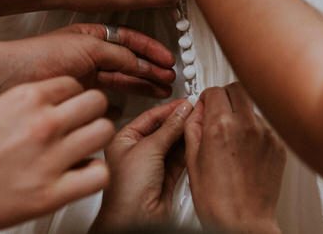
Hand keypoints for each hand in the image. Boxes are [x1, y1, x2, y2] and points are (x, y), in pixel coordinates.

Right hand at [0, 77, 114, 232]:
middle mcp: (43, 122)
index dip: (72, 98)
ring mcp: (50, 156)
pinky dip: (95, 174)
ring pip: (103, 132)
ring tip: (83, 151)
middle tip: (82, 128)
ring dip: (96, 141)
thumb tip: (36, 110)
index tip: (69, 109)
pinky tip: (79, 177)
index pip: (72, 84)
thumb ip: (17, 109)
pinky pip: (98, 174)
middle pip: (96, 102)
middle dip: (90, 114)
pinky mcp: (51, 193)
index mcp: (24, 98)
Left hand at [8, 23, 176, 98]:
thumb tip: (140, 63)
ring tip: (160, 91)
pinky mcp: (77, 96)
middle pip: (129, 62)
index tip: (167, 59)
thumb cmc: (41, 55)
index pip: (129, 40)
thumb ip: (118, 55)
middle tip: (169, 78)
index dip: (151, 49)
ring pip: (121, 80)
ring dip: (142, 84)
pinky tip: (126, 110)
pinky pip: (105, 99)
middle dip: (151, 69)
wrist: (10, 78)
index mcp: (92, 37)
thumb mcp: (88, 48)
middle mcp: (89, 55)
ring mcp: (84, 76)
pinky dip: (118, 104)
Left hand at [92, 99, 192, 230]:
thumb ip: (169, 128)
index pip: (149, 117)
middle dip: (179, 120)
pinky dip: (189, 149)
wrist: (135, 220)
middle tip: (195, 110)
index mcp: (123, 140)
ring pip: (172, 143)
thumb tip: (182, 111)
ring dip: (185, 133)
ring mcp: (152, 166)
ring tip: (199, 121)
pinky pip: (179, 158)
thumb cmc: (126, 190)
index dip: (168, 108)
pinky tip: (198, 139)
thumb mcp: (148, 149)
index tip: (185, 102)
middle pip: (162, 129)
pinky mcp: (165, 178)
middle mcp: (136, 152)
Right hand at [185, 84, 285, 233]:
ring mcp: (266, 134)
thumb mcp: (192, 160)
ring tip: (233, 136)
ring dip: (242, 113)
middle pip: (238, 88)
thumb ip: (193, 127)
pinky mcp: (278, 145)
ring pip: (253, 106)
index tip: (206, 105)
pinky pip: (266, 125)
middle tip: (220, 109)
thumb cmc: (217, 201)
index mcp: (221, 126)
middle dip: (226, 96)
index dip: (206, 98)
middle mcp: (246, 125)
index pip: (215, 91)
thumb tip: (197, 111)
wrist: (243, 223)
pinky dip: (255, 130)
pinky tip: (246, 149)